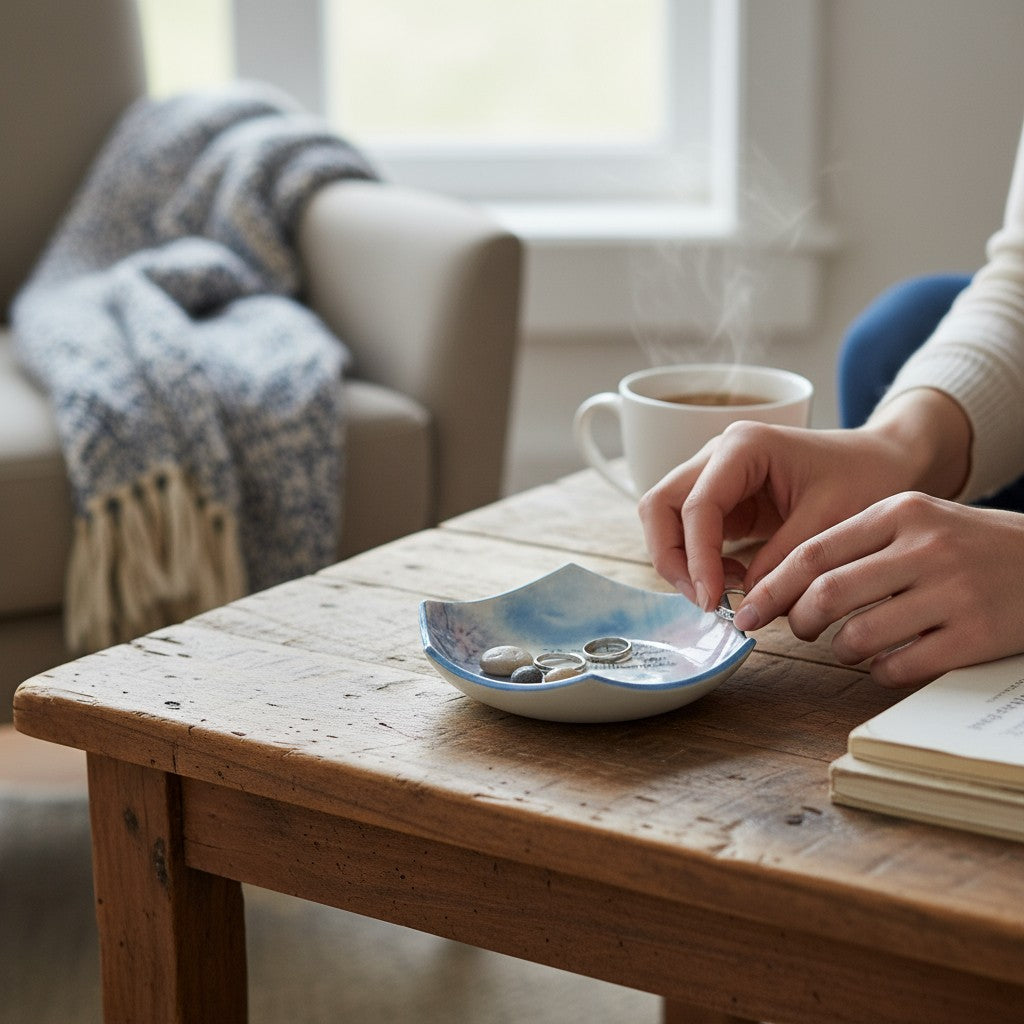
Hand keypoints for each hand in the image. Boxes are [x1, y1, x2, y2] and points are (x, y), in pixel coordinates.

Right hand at [638, 420, 917, 609]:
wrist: (882, 462)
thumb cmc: (864, 478)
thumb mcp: (831, 521)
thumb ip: (785, 561)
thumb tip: (746, 604)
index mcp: (743, 446)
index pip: (697, 505)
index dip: (697, 557)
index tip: (713, 600)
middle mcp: (718, 455)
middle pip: (659, 505)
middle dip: (671, 557)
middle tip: (703, 599)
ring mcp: (715, 475)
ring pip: (665, 519)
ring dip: (680, 561)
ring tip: (720, 593)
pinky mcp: (722, 500)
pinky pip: (689, 532)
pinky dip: (699, 562)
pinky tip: (734, 580)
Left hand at [733, 493, 1023, 686]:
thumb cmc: (970, 544)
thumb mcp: (918, 520)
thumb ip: (858, 543)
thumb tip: (787, 583)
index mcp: (901, 512)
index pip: (814, 552)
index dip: (772, 587)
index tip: (747, 610)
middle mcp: (925, 547)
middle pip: (827, 594)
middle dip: (797, 620)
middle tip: (795, 630)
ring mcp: (953, 592)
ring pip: (859, 635)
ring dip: (838, 650)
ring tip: (845, 646)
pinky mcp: (977, 635)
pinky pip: (900, 665)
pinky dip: (879, 670)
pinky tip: (885, 661)